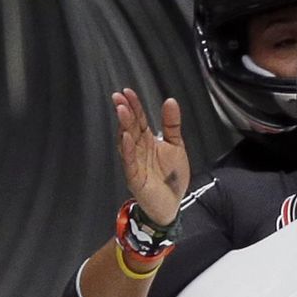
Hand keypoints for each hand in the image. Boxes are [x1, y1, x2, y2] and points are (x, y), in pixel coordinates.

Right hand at [112, 88, 189, 224]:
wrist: (172, 204)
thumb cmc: (171, 177)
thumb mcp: (176, 146)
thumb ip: (172, 125)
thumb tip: (170, 101)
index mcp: (147, 141)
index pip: (138, 119)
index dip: (134, 106)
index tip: (128, 92)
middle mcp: (138, 150)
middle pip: (130, 128)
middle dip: (125, 112)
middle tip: (120, 98)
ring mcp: (135, 163)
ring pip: (126, 142)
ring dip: (124, 127)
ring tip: (122, 112)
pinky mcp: (135, 178)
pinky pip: (130, 162)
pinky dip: (128, 150)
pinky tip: (127, 138)